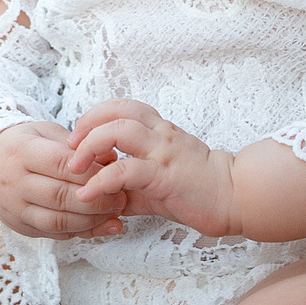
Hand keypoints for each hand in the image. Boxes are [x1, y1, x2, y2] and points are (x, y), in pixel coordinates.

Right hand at [0, 121, 125, 239]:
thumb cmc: (23, 145)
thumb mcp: (44, 132)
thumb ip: (76, 145)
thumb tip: (111, 160)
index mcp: (20, 151)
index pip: (62, 164)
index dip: (92, 171)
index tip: (117, 172)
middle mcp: (13, 182)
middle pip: (61, 196)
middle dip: (97, 200)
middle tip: (122, 198)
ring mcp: (14, 208)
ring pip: (59, 220)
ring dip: (92, 220)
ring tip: (116, 214)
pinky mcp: (20, 227)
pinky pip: (56, 234)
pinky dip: (83, 232)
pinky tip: (104, 226)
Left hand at [66, 101, 235, 237]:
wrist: (235, 198)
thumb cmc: (198, 188)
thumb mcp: (157, 181)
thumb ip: (129, 184)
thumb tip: (102, 195)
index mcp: (159, 130)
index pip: (122, 107)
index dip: (95, 116)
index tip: (78, 137)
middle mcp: (160, 134)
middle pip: (116, 111)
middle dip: (86, 125)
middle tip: (71, 148)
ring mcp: (163, 153)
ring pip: (119, 131)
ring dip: (89, 146)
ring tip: (74, 168)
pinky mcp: (165, 176)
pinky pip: (126, 171)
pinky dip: (101, 181)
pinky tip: (87, 195)